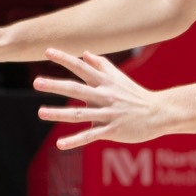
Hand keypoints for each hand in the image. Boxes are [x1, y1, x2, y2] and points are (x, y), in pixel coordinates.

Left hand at [32, 49, 164, 149]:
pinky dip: (75, 141)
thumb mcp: (119, 77)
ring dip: (59, 113)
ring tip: (40, 112)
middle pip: (76, 89)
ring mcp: (108, 114)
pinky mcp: (112, 130)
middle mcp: (104, 95)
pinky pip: (90, 136)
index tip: (47, 51)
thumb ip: (101, 64)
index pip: (81, 67)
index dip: (64, 58)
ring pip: (80, 114)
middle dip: (56, 85)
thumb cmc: (135, 94)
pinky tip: (59, 145)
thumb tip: (84, 53)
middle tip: (36, 82)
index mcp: (105, 81)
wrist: (159, 113)